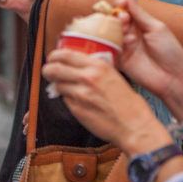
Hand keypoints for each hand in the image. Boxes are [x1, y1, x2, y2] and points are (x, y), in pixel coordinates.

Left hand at [43, 48, 166, 153]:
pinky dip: (67, 99)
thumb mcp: (114, 76)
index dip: (54, 56)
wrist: (134, 126)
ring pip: (57, 85)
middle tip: (49, 72)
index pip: (64, 54)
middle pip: (53, 69)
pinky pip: (65, 100)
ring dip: (57, 86)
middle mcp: (87, 77)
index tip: (52, 58)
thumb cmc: (128, 104)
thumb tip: (77, 65)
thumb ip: (95, 69)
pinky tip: (77, 101)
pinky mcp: (76, 109)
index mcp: (98, 66)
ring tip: (65, 88)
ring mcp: (80, 94)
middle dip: (48, 70)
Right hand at [116, 0, 182, 120]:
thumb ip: (140, 14)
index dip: (119, 4)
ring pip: (109, 31)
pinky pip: (108, 47)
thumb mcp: (157, 28)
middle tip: (123, 17)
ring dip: (116, 27)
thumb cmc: (170, 52)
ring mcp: (122, 46)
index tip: (120, 2)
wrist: (173, 78)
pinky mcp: (118, 58)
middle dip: (115, 14)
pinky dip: (116, 41)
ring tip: (127, 29)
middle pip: (112, 19)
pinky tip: (129, 42)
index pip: (123, 9)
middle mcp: (128, 33)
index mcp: (139, 24)